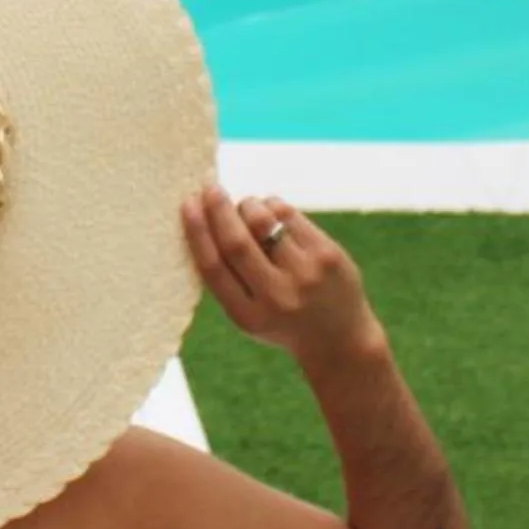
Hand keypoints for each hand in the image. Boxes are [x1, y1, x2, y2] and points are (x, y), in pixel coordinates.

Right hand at [181, 184, 379, 366]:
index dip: (197, 231)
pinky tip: (271, 212)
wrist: (341, 340)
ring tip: (246, 208)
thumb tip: (206, 215)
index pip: (213, 266)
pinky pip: (289, 215)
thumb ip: (228, 277)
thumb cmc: (282, 319)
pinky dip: (272, 206)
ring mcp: (306, 275)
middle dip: (219, 209)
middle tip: (210, 188)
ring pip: (264, 221)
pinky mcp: (328, 255)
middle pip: (237, 242)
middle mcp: (277, 297)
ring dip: (248, 206)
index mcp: (248, 316)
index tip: (187, 204)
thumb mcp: (249, 314)